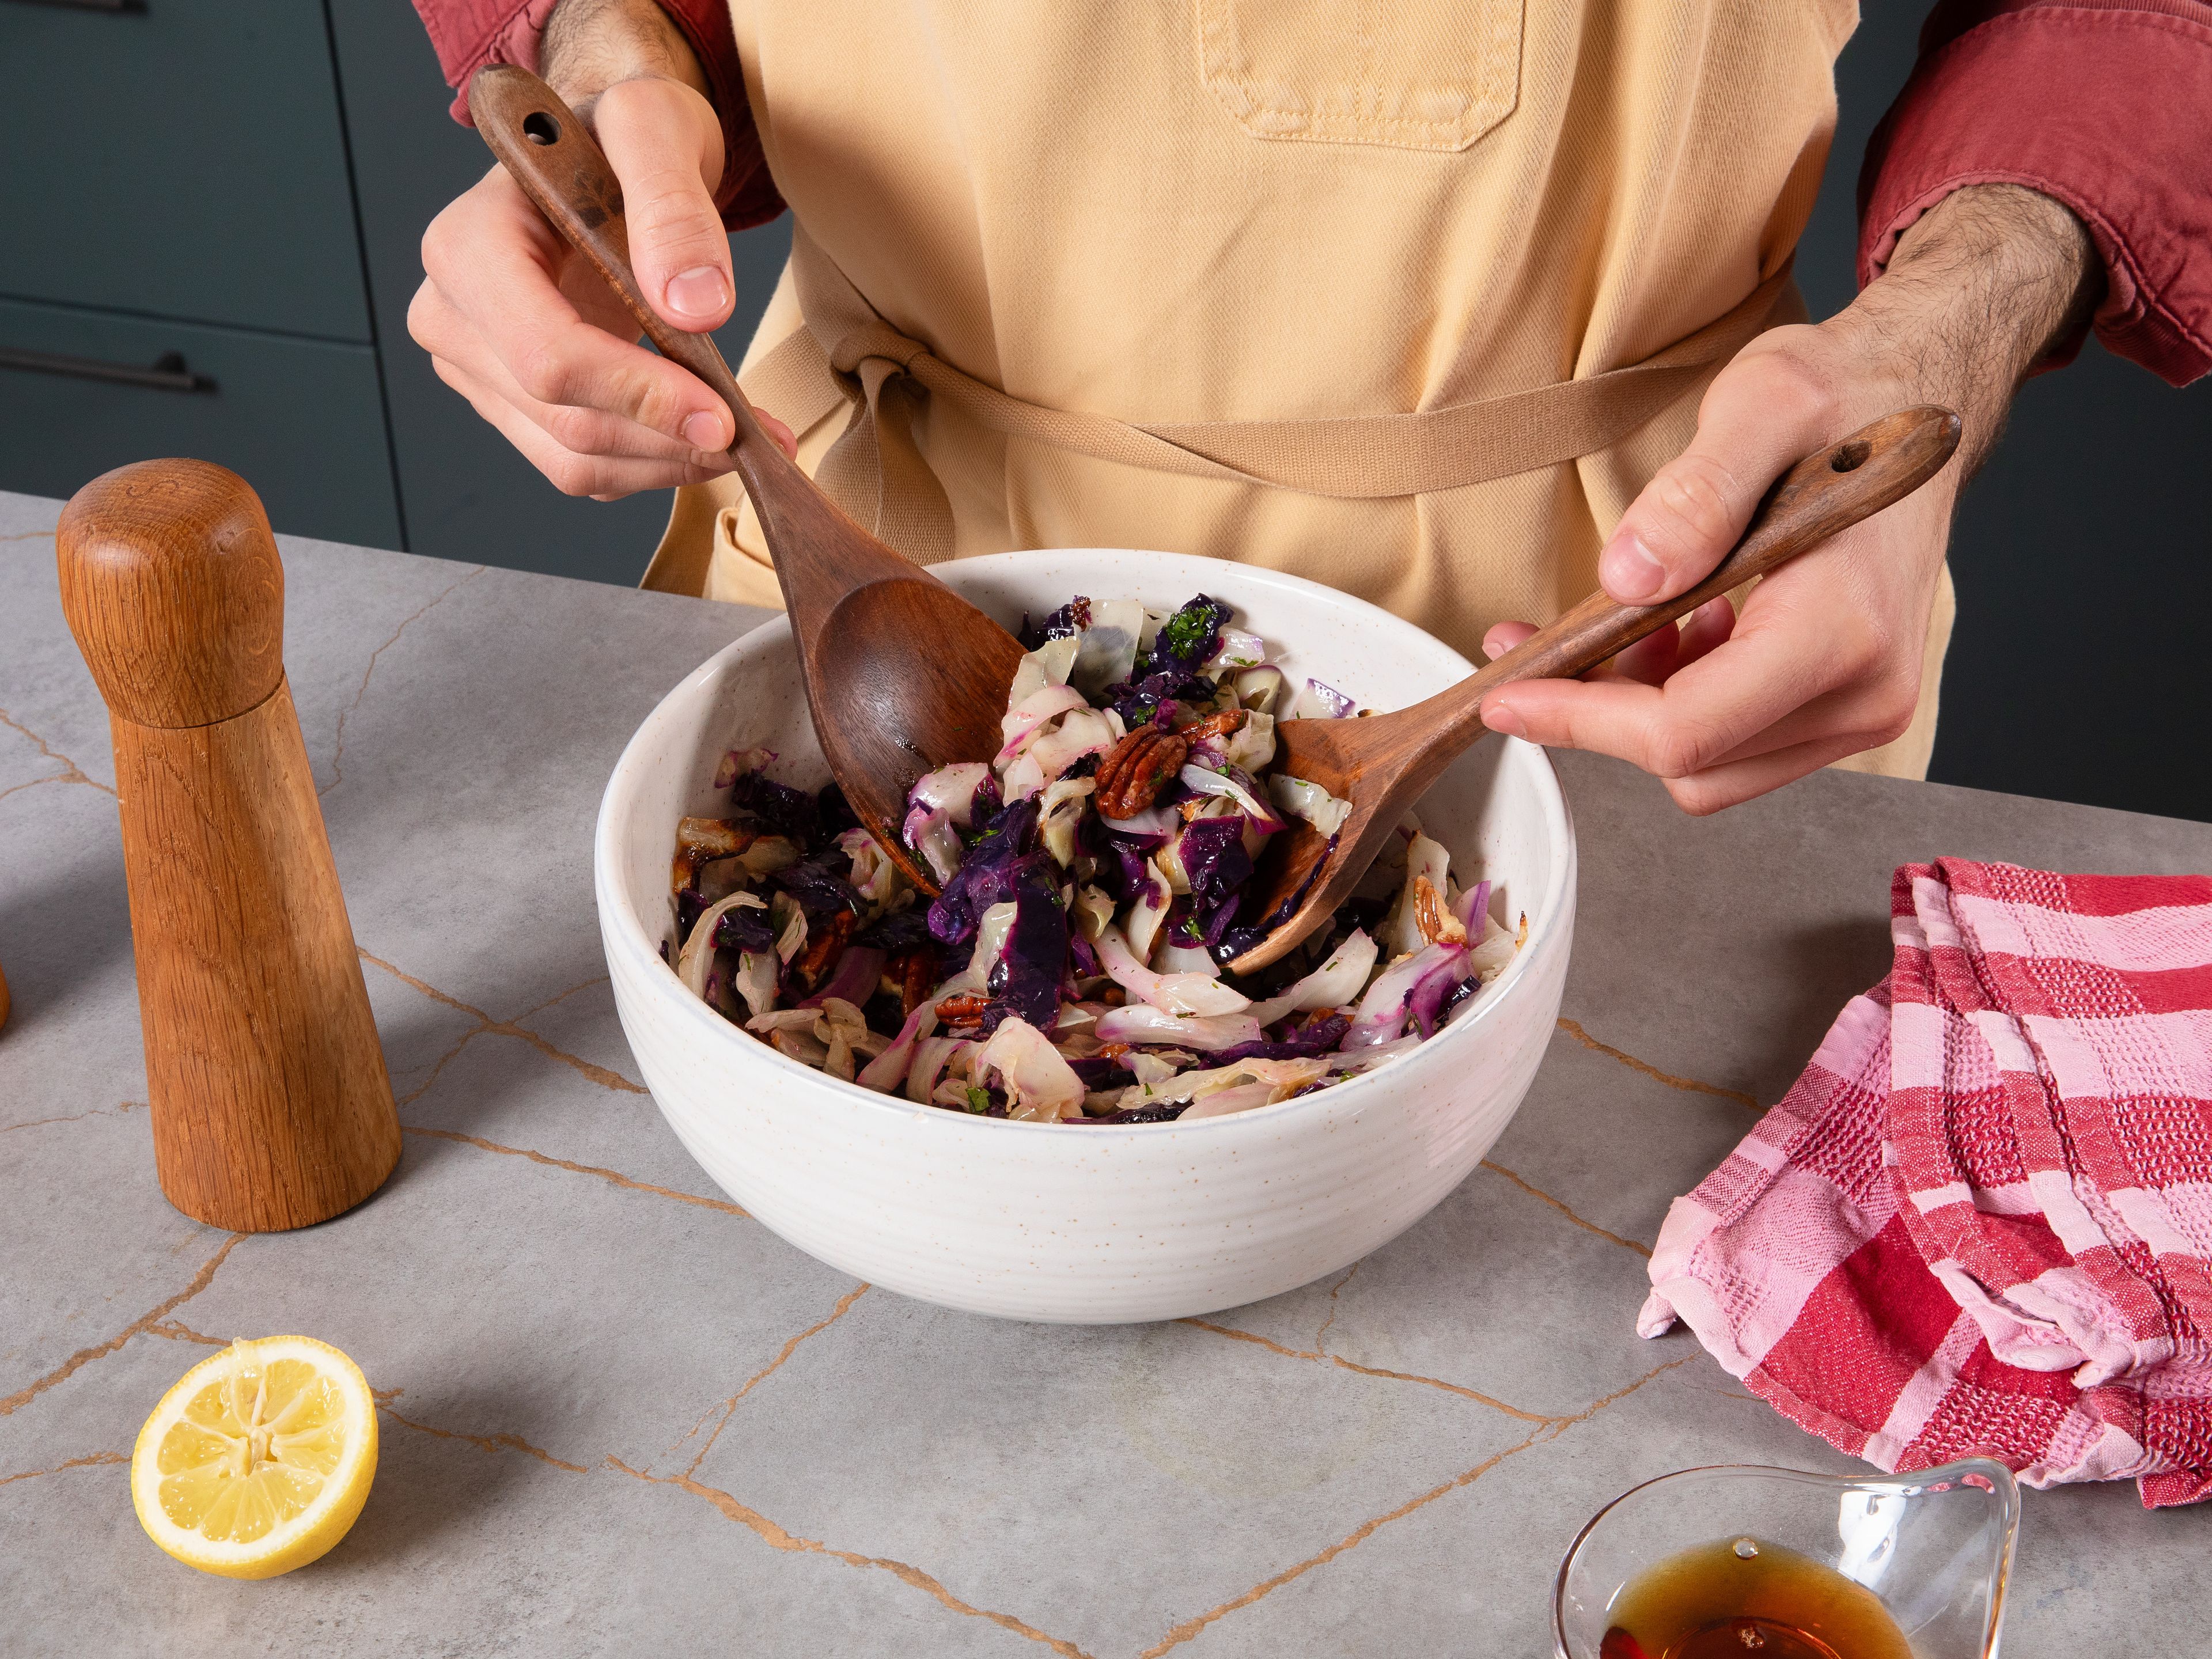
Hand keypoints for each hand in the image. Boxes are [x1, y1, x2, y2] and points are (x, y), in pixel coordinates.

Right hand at [409, 50, 793, 499]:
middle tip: (757, 437)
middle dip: (668, 438)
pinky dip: (652, 462)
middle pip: (564, 419)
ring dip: (668, 462)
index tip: (722, 417)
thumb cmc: (616, 137)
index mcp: (467, 245)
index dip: (638, 396)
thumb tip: (695, 308)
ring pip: (573, 459)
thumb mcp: (654, 131)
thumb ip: (674, 209)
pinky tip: (701, 435)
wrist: (600, 155)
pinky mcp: (510, 404)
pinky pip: (583, 465)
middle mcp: (451, 314)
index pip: (548, 354)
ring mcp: (475, 367)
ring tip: (745, 440)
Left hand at [1476, 185, 2096, 812]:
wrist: (1921, 404)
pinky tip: (1673, 630)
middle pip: (1690, 764)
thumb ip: (1697, 492)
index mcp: (1845, 630)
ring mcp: (1862, 711)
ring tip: (1623, 621)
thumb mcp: (1764, 402)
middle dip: (1598, 715)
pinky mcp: (1845, 710)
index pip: (1685, 730)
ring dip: (1639, 709)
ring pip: (1707, 767)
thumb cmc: (1849, 398)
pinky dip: (1679, 703)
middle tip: (1542, 645)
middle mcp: (1866, 693)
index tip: (1503, 696)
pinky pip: (1735, 744)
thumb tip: (1629, 578)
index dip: (1579, 721)